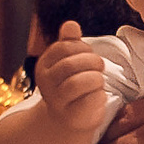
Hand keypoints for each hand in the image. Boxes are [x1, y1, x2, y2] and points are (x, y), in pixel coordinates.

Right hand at [34, 24, 111, 138]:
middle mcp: (46, 84)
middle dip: (92, 62)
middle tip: (100, 67)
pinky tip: (98, 95)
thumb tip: (71, 24)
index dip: (82, 47)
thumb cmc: (72, 84)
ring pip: (78, 83)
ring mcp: (57, 101)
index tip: (90, 54)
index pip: (63, 47)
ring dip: (96, 79)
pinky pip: (90, 100)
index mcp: (43, 66)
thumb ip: (70, 42)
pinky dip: (99, 95)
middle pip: (70, 65)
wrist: (69, 119)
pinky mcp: (72, 116)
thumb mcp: (69, 60)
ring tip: (99, 81)